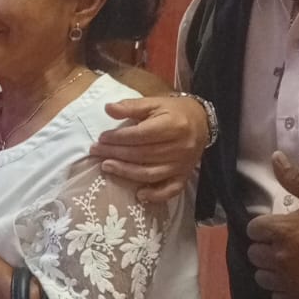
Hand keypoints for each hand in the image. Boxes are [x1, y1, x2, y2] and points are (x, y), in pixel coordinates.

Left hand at [89, 95, 208, 203]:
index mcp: (173, 125)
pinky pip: (170, 190)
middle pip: (142, 154)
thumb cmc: (174, 111)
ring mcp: (182, 164)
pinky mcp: (184, 176)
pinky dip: (155, 195)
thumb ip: (131, 106)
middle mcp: (179, 147)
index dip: (118, 137)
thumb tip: (107, 108)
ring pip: (151, 173)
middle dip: (116, 154)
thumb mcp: (154, 103)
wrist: (202, 122)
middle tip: (96, 152)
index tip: (101, 138)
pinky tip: (139, 195)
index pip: (140, 135)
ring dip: (126, 172)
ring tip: (106, 167)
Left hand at [246, 152, 298, 298]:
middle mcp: (279, 256)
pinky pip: (277, 297)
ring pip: (261, 277)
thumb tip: (274, 156)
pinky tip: (295, 281)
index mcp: (281, 230)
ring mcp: (288, 279)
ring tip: (287, 264)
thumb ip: (294, 179)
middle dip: (265, 248)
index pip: (252, 229)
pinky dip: (282, 291)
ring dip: (270, 270)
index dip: (263, 227)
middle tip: (283, 244)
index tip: (275, 227)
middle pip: (254, 253)